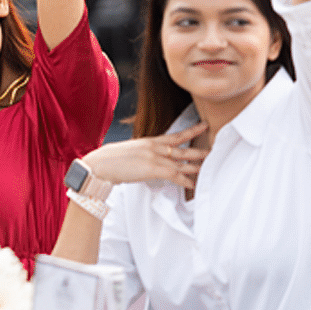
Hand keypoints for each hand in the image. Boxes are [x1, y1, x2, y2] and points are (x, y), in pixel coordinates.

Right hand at [84, 122, 208, 190]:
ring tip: (206, 167)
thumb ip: (141, 154)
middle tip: (212, 150)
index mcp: (148, 141)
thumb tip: (146, 161)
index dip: (191, 130)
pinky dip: (184, 180)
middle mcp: (153, 147)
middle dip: (197, 149)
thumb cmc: (108, 160)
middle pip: (181, 147)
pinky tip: (192, 184)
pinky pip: (174, 175)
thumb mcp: (128, 152)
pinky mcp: (152, 169)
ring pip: (180, 161)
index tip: (202, 125)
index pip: (174, 135)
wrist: (98, 165)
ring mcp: (154, 157)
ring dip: (194, 165)